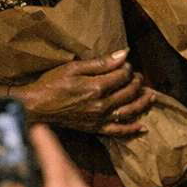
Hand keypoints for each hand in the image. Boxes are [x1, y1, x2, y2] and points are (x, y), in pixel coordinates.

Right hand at [16, 50, 152, 135]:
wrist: (35, 106)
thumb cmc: (51, 84)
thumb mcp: (74, 67)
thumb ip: (101, 62)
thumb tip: (123, 55)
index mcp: (96, 87)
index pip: (123, 76)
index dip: (127, 68)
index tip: (125, 64)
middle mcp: (100, 105)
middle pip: (129, 92)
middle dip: (137, 83)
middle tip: (139, 77)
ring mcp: (98, 118)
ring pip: (128, 111)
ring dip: (143, 103)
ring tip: (151, 96)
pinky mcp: (94, 128)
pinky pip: (117, 131)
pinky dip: (131, 129)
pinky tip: (143, 127)